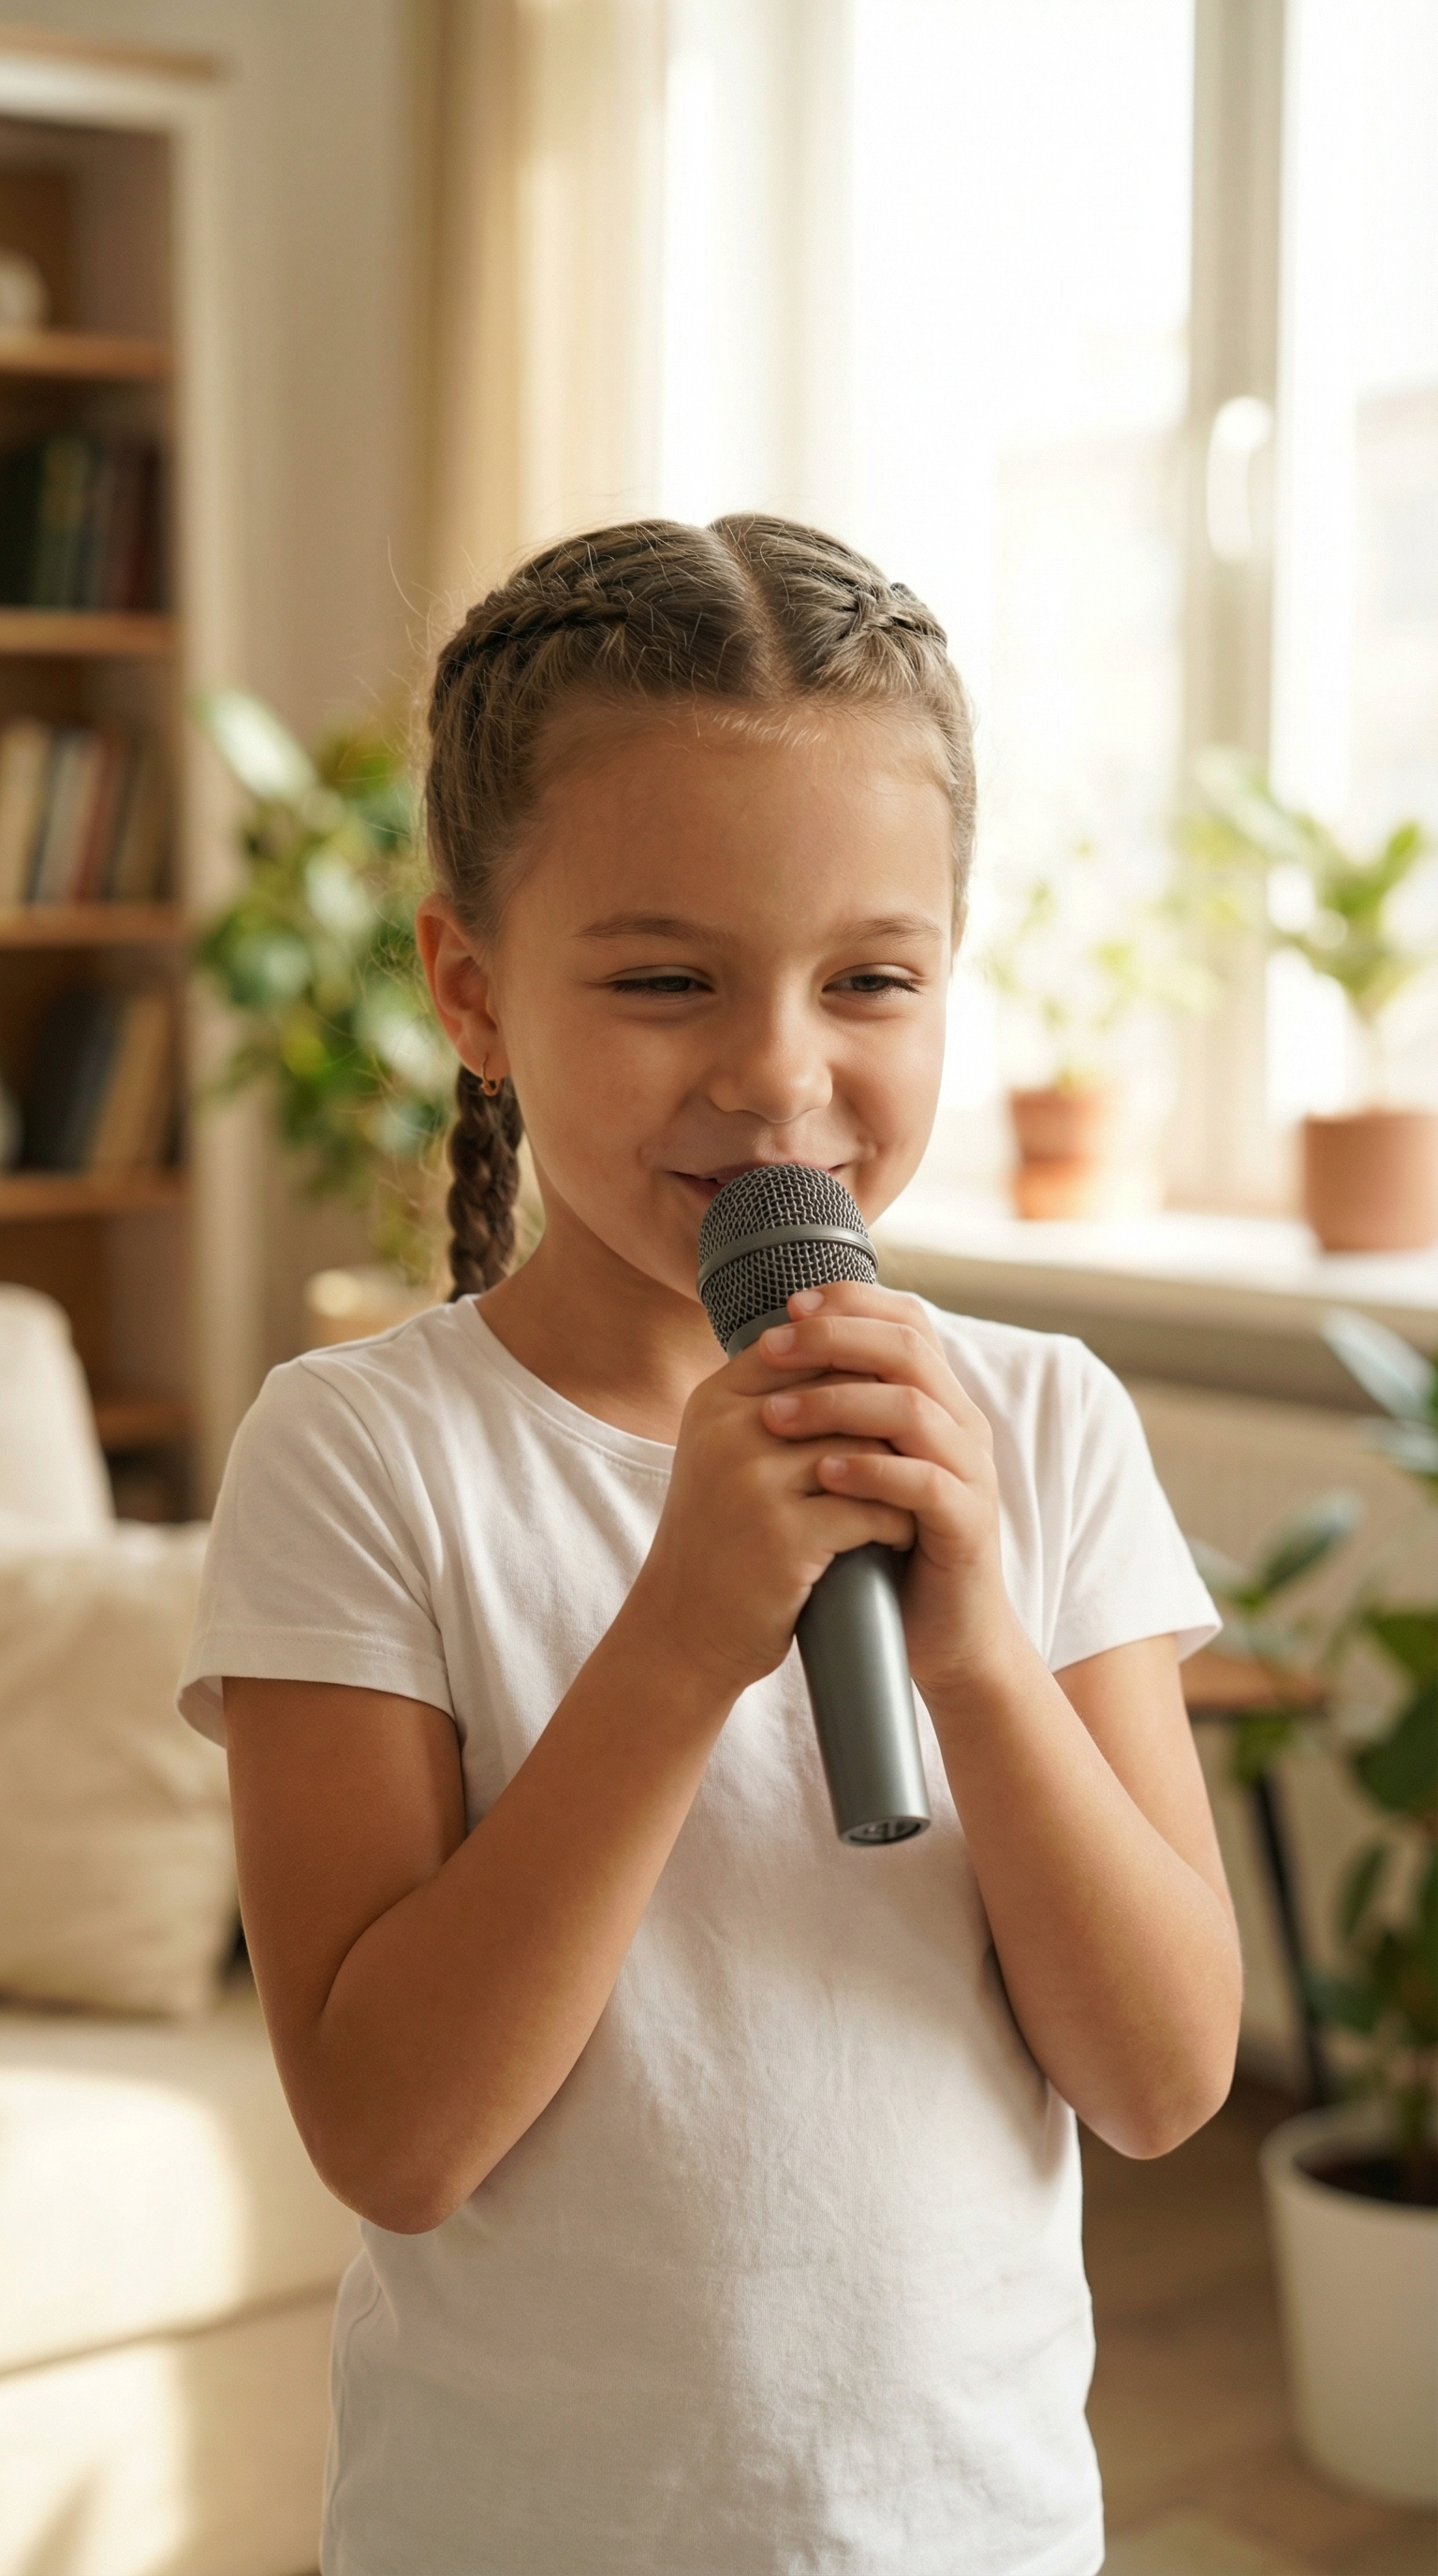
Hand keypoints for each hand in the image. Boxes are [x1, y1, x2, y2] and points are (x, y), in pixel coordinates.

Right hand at [629, 1308, 918, 1696]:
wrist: (681, 1630)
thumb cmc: (720, 1539)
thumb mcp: (725, 1454)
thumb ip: (771, 1402)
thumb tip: (856, 1350)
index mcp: (716, 1401)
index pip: (810, 1349)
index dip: (861, 1376)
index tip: (889, 1413)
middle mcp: (730, 1431)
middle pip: (846, 1393)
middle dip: (889, 1425)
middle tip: (917, 1454)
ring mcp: (753, 1482)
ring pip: (866, 1449)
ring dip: (901, 1474)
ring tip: (911, 1496)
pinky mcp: (782, 1536)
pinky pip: (869, 1510)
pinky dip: (895, 1524)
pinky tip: (897, 1537)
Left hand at [753, 1280, 1015, 1699]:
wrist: (939, 1634)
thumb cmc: (885, 1547)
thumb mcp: (857, 1467)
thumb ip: (835, 1414)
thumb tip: (764, 1356)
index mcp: (935, 1400)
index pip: (904, 1320)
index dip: (849, 1304)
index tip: (787, 1308)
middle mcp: (960, 1424)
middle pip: (907, 1348)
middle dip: (833, 1340)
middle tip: (770, 1350)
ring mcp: (970, 1473)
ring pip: (914, 1408)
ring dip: (838, 1404)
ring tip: (775, 1418)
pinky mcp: (967, 1524)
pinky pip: (926, 1482)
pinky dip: (871, 1471)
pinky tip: (823, 1474)